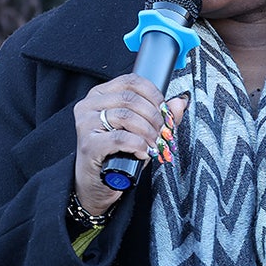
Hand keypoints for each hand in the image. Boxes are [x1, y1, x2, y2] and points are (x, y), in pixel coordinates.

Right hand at [72, 74, 188, 213]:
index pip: (131, 81)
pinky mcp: (88, 144)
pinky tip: (143, 152)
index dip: (153, 95)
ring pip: (127, 116)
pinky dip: (139, 145)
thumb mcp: (140, 131)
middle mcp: (89, 105)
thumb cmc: (118, 154)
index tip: (164, 111)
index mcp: (100, 94)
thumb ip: (160, 115)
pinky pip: (121, 138)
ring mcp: (86, 124)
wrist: (96, 184)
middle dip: (154, 116)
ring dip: (148, 132)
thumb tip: (180, 103)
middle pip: (131, 99)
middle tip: (162, 132)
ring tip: (154, 144)